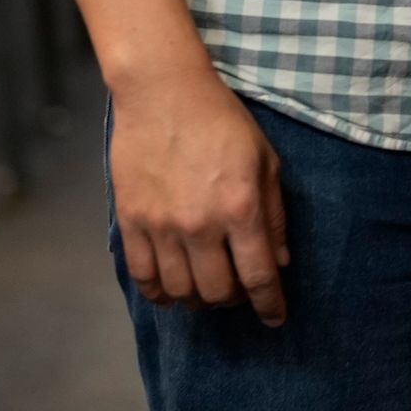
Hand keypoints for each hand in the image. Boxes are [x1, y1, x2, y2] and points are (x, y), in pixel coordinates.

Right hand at [107, 67, 289, 324]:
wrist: (163, 92)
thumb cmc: (221, 121)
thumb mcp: (265, 160)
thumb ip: (275, 214)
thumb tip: (280, 261)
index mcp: (240, 208)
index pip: (259, 277)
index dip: (270, 305)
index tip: (275, 318)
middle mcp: (201, 225)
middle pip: (218, 292)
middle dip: (235, 301)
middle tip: (239, 291)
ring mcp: (161, 226)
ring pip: (181, 291)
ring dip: (198, 298)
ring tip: (206, 288)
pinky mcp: (131, 222)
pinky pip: (143, 277)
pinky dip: (160, 293)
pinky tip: (172, 289)